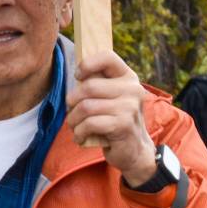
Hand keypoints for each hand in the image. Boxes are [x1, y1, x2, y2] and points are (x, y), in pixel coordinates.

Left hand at [66, 51, 156, 186]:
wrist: (135, 150)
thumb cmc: (116, 120)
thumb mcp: (111, 97)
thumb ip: (98, 83)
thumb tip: (75, 75)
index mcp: (128, 76)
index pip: (107, 57)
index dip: (87, 64)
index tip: (77, 77)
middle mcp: (132, 88)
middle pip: (89, 86)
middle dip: (72, 101)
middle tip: (70, 111)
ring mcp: (129, 107)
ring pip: (86, 107)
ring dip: (73, 119)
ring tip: (74, 126)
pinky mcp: (123, 125)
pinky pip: (90, 123)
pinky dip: (79, 132)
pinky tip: (80, 137)